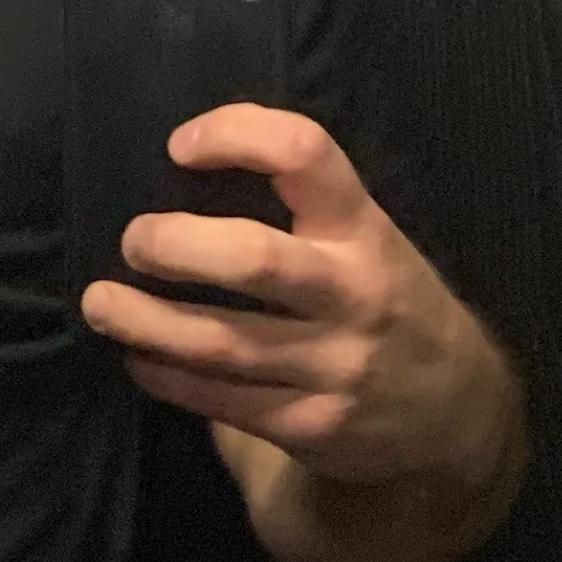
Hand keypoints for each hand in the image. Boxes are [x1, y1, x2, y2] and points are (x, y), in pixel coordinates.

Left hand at [80, 104, 515, 488]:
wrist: (461, 409)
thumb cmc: (389, 299)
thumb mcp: (369, 238)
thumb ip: (303, 208)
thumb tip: (187, 172)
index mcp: (363, 228)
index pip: (305, 154)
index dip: (237, 135)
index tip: (179, 147)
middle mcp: (352, 292)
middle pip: (253, 259)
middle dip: (177, 247)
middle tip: (133, 241)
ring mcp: (335, 365)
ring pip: (223, 342)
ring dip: (146, 321)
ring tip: (99, 303)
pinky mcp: (312, 426)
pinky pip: (222, 401)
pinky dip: (168, 378)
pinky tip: (137, 358)